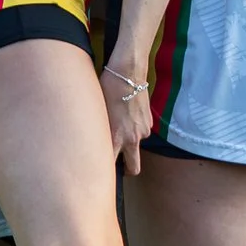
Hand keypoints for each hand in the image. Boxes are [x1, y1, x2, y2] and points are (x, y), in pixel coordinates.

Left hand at [102, 56, 154, 175]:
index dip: (105, 170)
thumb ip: (100, 133)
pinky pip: (140, 131)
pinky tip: (126, 115)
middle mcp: (132, 139)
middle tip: (118, 164)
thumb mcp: (98, 113)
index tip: (100, 172)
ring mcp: (143, 131)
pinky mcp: (149, 122)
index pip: (111, 166)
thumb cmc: (107, 89)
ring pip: (135, 145)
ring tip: (119, 124)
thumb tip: (96, 144)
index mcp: (116, 139)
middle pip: (134, 168)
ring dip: (129, 141)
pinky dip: (134, 128)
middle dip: (127, 170)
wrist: (128, 73)